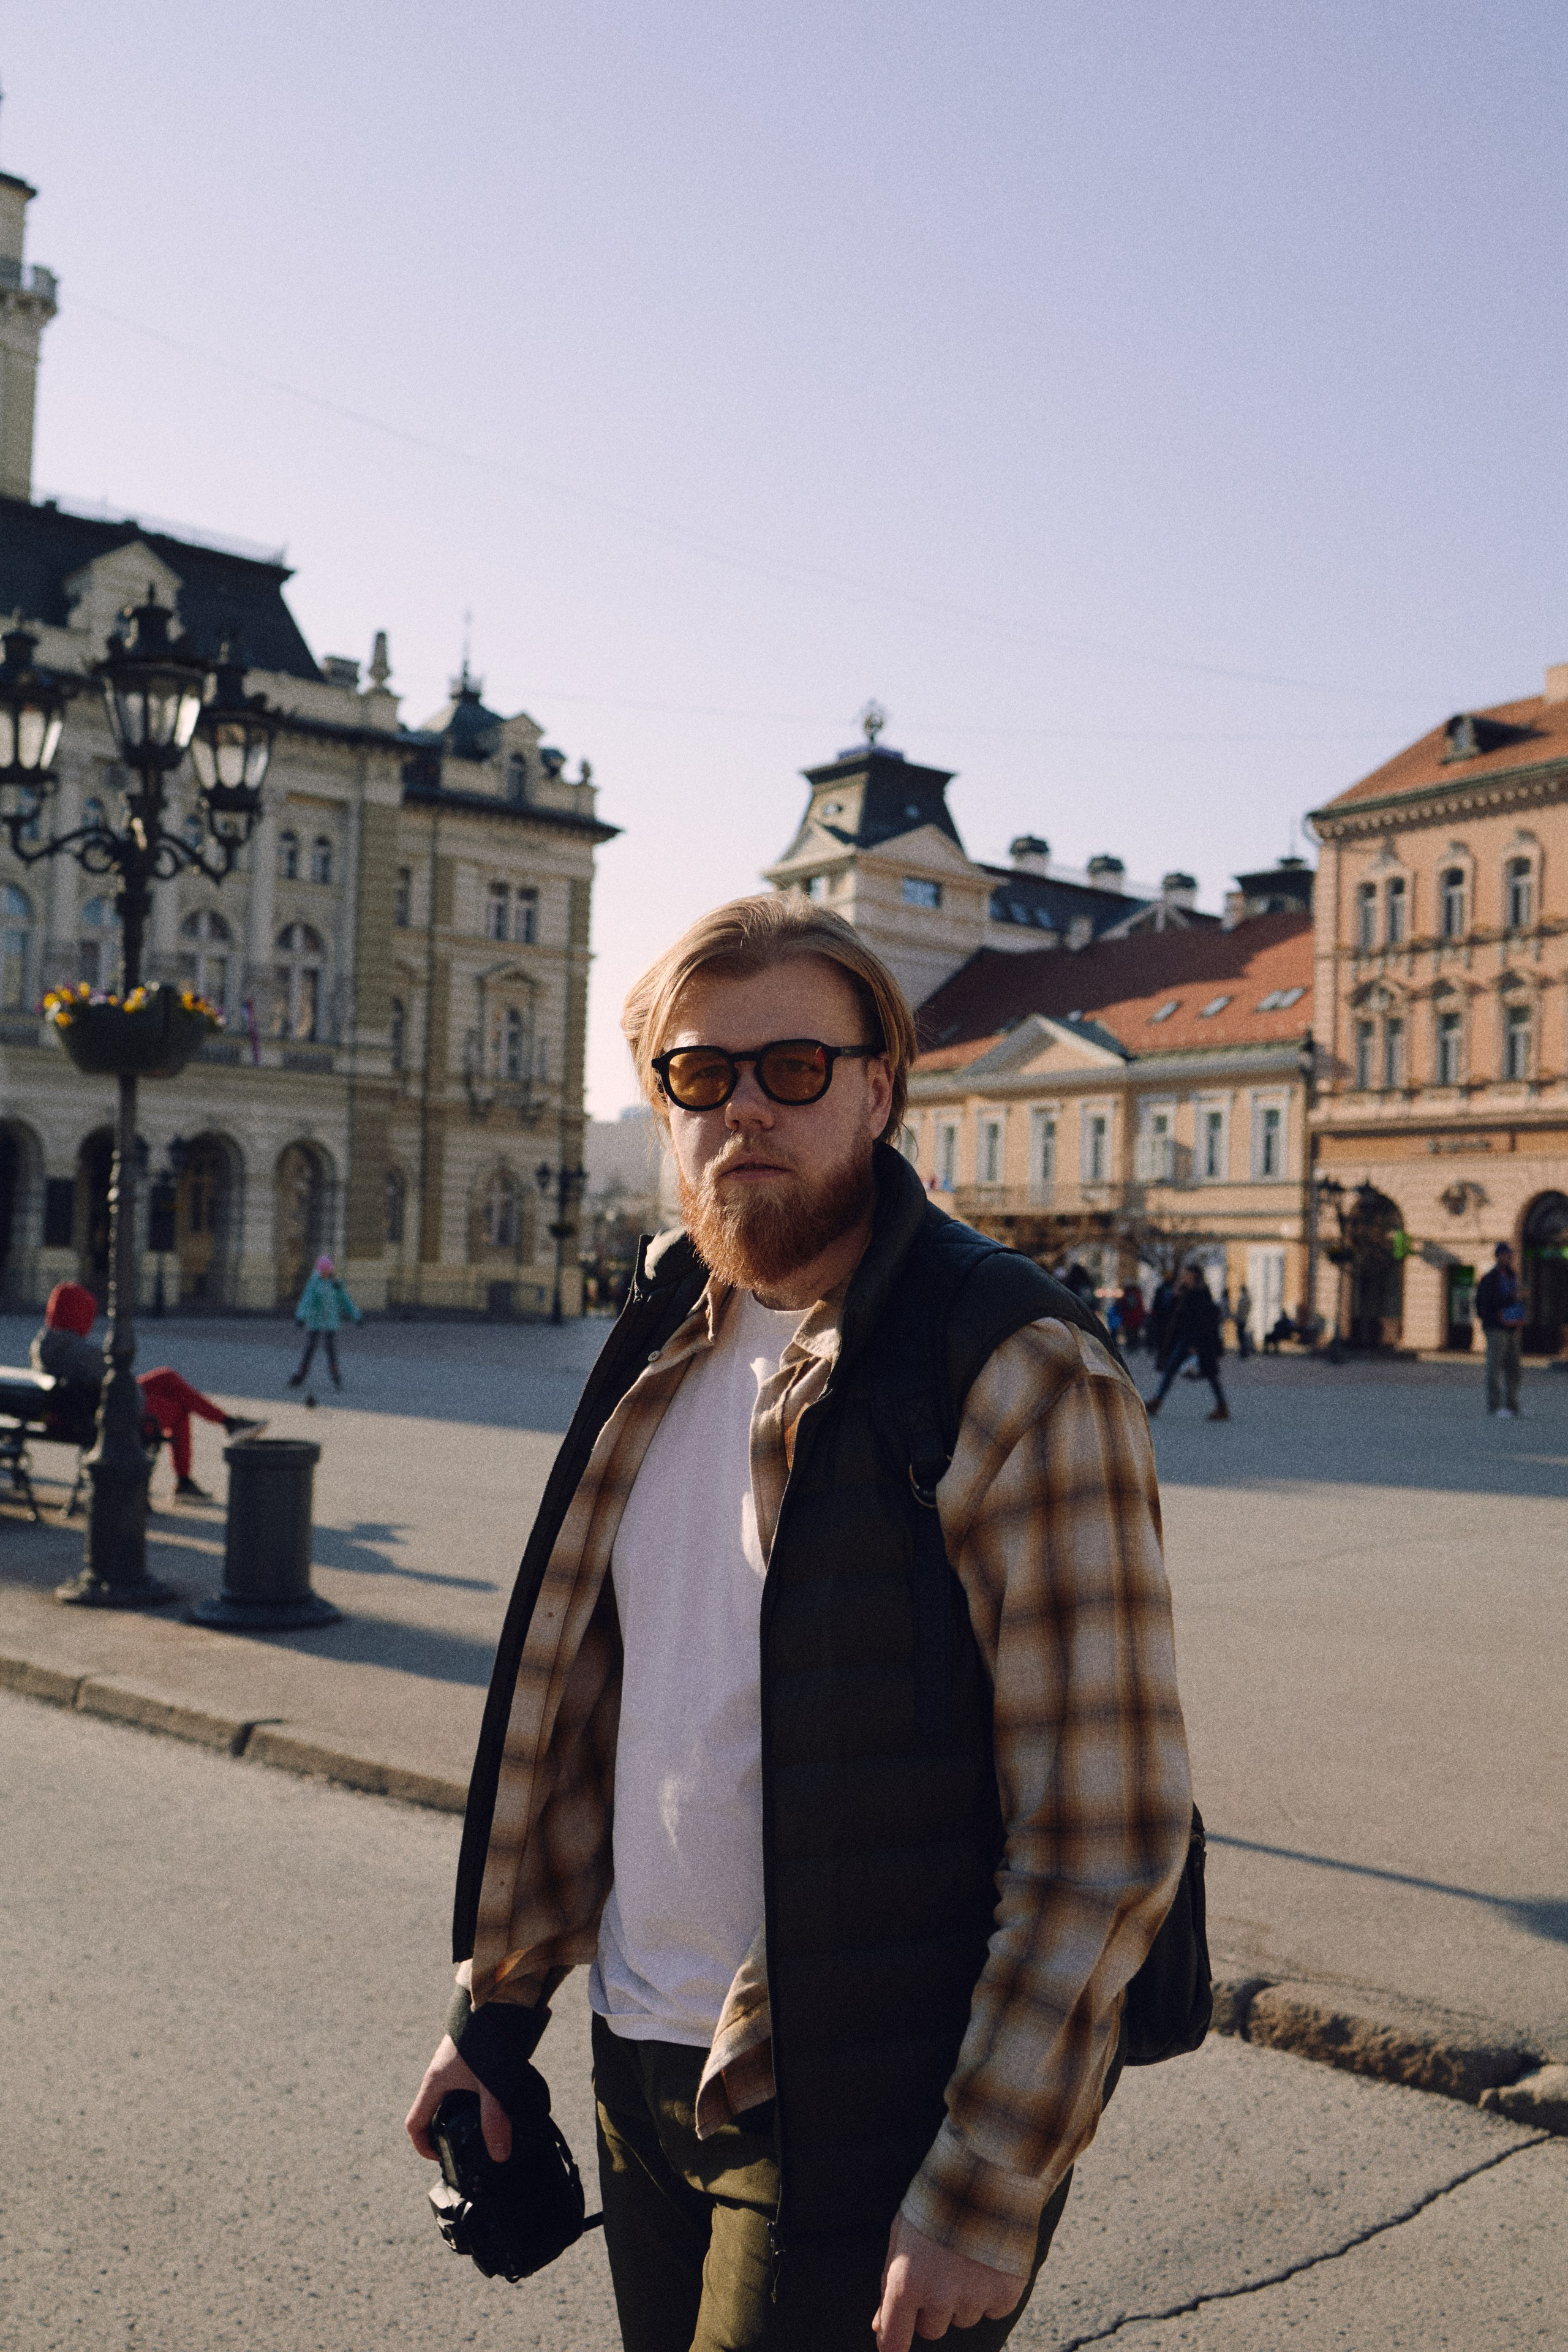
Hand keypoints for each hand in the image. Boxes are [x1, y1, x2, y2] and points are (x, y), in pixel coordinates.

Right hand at [405, 2034, 511, 2163]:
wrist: (499, 1999)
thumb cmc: (488, 2039)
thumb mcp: (491, 2084)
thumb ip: (495, 2119)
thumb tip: (499, 2155)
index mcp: (435, 2082)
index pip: (414, 2123)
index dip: (422, 2146)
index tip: (441, 2157)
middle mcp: (440, 2073)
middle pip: (433, 2112)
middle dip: (448, 2133)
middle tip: (470, 2146)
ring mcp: (454, 2064)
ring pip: (451, 2098)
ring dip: (465, 2115)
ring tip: (489, 2126)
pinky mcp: (469, 2056)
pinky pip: (466, 2085)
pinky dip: (477, 2099)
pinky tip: (499, 2101)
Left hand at [873, 2213, 1027, 2348]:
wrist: (983, 2172)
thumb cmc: (934, 2203)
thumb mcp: (901, 2236)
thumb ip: (889, 2284)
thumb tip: (879, 2328)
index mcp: (906, 2283)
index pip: (893, 2343)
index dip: (893, 2344)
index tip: (896, 2342)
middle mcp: (938, 2298)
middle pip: (931, 2330)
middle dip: (932, 2306)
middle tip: (941, 2267)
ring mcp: (974, 2298)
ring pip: (963, 2318)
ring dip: (963, 2296)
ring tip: (966, 2254)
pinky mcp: (1005, 2294)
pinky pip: (993, 2310)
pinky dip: (991, 2291)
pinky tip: (989, 2258)